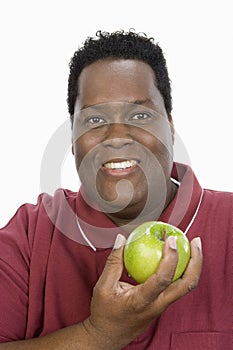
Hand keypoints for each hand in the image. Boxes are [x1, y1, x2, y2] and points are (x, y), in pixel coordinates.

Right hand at [83, 235, 202, 348]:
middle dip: (196, 261)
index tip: (171, 240)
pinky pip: (177, 286)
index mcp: (143, 301)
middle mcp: (157, 305)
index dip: (170, 258)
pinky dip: (182, 270)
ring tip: (192, 246)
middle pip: (187, 284)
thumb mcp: (103, 286)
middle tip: (195, 241)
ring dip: (193, 265)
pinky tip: (176, 258)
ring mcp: (162, 306)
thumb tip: (121, 240)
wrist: (107, 336)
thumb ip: (114, 262)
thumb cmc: (104, 314)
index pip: (163, 279)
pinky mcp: (162, 304)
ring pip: (185, 286)